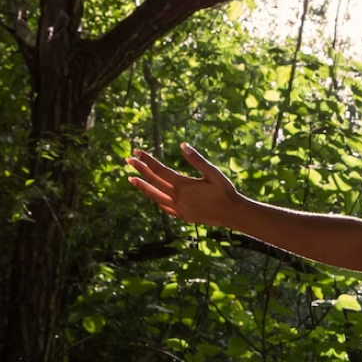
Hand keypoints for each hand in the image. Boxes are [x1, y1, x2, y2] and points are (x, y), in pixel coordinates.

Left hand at [126, 143, 242, 227]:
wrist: (233, 214)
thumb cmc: (226, 191)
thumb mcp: (214, 173)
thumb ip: (197, 160)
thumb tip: (182, 145)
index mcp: (184, 185)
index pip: (160, 170)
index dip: (148, 160)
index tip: (137, 152)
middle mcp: (178, 197)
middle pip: (154, 181)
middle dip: (140, 169)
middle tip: (128, 159)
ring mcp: (179, 208)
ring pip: (155, 196)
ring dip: (143, 186)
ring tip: (131, 179)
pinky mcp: (183, 216)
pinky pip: (165, 208)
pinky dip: (156, 200)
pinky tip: (152, 196)